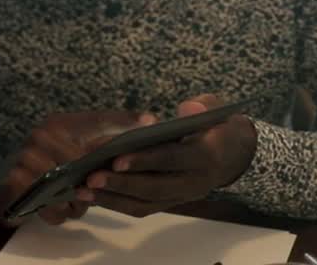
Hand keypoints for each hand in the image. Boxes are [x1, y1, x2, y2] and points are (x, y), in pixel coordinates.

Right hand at [0, 110, 153, 227]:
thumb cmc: (41, 165)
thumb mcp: (66, 148)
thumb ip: (97, 142)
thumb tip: (143, 129)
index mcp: (57, 123)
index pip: (95, 119)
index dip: (124, 119)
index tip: (151, 121)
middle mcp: (41, 135)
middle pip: (84, 159)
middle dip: (96, 178)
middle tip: (102, 189)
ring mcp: (27, 158)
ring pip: (69, 185)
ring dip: (78, 201)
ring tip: (78, 204)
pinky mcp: (17, 183)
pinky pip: (52, 205)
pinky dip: (60, 213)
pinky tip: (61, 211)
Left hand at [81, 94, 256, 216]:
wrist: (233, 154)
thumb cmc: (215, 126)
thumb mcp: (216, 110)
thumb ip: (202, 107)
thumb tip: (188, 108)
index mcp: (206, 156)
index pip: (173, 159)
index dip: (146, 160)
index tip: (117, 159)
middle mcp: (195, 182)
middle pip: (155, 187)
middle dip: (121, 183)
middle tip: (91, 178)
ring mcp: (182, 196)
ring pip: (146, 203)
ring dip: (113, 199)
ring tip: (83, 190)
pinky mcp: (170, 203)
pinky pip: (142, 208)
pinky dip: (116, 204)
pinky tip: (92, 196)